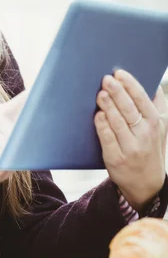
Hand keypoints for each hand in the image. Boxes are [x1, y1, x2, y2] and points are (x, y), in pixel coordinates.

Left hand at [94, 70, 167, 211]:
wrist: (147, 184)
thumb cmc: (150, 148)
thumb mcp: (161, 129)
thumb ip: (159, 107)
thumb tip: (155, 84)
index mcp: (156, 123)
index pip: (142, 100)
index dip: (131, 85)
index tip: (119, 73)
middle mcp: (145, 135)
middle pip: (129, 110)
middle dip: (118, 93)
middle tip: (106, 79)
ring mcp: (131, 148)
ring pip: (118, 123)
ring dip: (108, 107)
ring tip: (100, 94)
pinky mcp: (116, 159)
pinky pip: (108, 139)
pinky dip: (102, 126)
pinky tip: (98, 115)